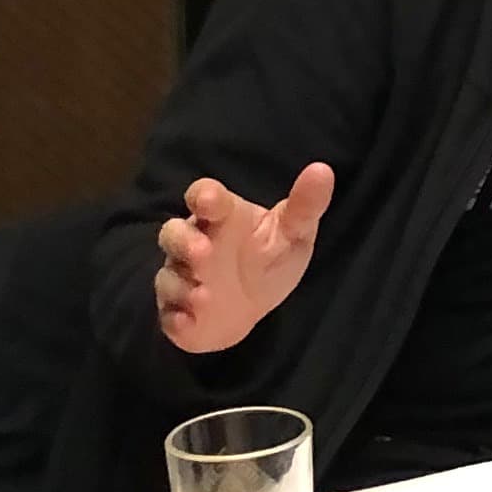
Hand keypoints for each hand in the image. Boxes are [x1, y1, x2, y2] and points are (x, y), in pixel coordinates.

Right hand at [153, 164, 334, 353]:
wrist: (251, 308)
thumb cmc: (269, 259)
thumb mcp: (293, 233)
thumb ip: (305, 206)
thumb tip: (323, 170)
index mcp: (221, 218)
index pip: (204, 197)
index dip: (204, 196)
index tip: (209, 200)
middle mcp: (194, 244)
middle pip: (174, 234)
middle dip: (184, 242)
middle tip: (203, 253)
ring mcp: (182, 279)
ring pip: (168, 276)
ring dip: (181, 285)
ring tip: (203, 296)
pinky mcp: (177, 313)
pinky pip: (168, 315)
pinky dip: (175, 319)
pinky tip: (187, 322)